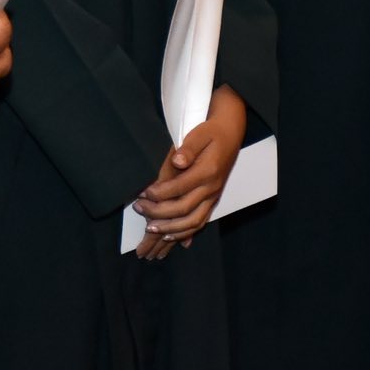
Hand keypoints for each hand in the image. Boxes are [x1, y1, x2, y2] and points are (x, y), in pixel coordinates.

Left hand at [133, 85, 247, 259]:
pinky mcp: (212, 201)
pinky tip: (171, 237)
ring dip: (170, 229)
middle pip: (184, 210)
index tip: (143, 193)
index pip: (180, 188)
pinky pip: (199, 223)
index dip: (159, 193)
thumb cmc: (210, 132)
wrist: (230, 134)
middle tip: (139, 208)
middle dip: (159, 213)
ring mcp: (213, 197)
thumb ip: (188, 148)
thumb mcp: (199, 133)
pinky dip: (184, 233)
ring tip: (150, 229)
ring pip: (192, 222)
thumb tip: (178, 160)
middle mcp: (211, 188)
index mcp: (207, 171)